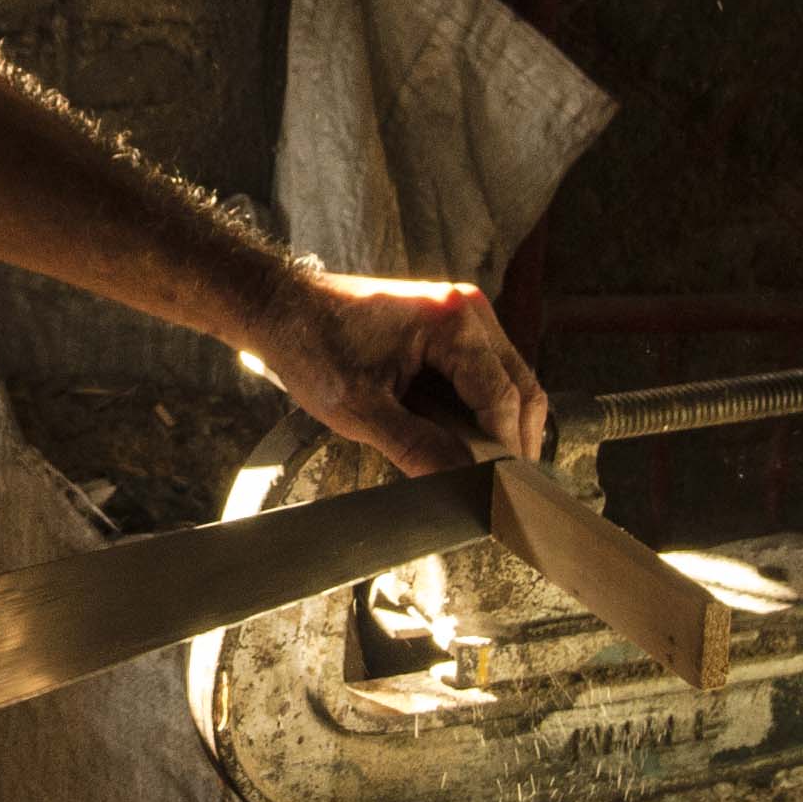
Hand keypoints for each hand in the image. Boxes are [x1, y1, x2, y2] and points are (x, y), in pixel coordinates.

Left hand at [242, 264, 549, 477]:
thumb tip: (465, 486)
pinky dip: (483, 408)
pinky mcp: (452, 323)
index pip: (503, 400)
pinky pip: (487, 372)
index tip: (499, 494)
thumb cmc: (312, 349)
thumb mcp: (359, 411)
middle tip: (498, 489)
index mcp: (453, 322)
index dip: (504, 452)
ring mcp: (464, 313)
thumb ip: (418, 449)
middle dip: (513, 441)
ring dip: (501, 425)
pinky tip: (463, 439)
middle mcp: (468, 309)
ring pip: (510, 381)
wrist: (281, 308)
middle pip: (521, 388)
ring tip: (480, 469)